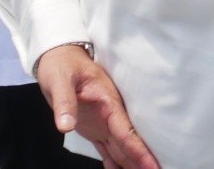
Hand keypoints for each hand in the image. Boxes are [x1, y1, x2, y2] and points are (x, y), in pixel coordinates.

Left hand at [35, 44, 159, 168]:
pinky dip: (115, 162)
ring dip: (131, 163)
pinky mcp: (95, 128)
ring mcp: (104, 122)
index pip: (127, 132)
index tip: (154, 166)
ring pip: (121, 149)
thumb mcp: (60, 81)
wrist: (59, 57)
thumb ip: (65, 103)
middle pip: (129, 144)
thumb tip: (65, 127)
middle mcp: (111, 114)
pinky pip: (107, 149)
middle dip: (142, 161)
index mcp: (109, 102)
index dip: (140, 151)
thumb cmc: (62, 65)